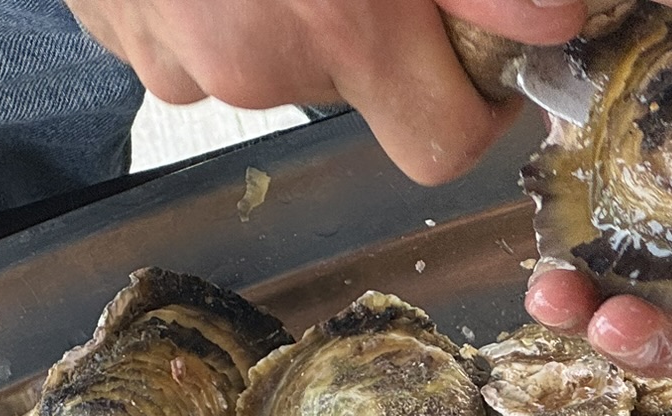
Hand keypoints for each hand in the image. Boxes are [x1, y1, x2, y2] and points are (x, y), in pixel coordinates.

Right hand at [64, 0, 591, 184]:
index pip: (441, 146)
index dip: (472, 107)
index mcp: (342, 22)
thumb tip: (554, 23)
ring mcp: (175, 58)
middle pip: (355, 95)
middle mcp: (256, 63)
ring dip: (284, 10)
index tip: (476, 55)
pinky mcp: (117, 35)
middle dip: (373, 37)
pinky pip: (187, 42)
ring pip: (266, 64)